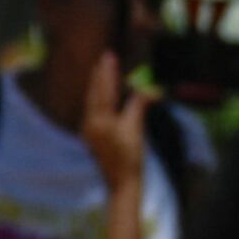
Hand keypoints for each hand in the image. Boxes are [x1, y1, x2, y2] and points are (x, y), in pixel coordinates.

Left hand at [78, 50, 149, 195]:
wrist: (121, 182)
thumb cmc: (131, 157)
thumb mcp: (136, 129)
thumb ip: (138, 106)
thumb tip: (150, 90)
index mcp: (100, 120)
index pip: (104, 90)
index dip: (108, 72)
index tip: (109, 56)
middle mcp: (90, 123)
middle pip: (94, 94)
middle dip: (99, 75)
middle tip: (103, 58)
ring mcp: (88, 130)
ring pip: (91, 101)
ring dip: (97, 86)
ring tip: (101, 70)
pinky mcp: (91, 136)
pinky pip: (93, 111)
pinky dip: (98, 99)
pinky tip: (101, 94)